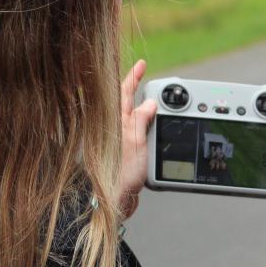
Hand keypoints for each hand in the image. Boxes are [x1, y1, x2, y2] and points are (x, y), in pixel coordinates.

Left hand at [118, 59, 156, 219]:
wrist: (110, 202)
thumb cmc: (119, 176)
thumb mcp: (135, 143)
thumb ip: (140, 120)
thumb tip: (148, 103)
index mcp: (115, 122)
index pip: (123, 92)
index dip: (133, 77)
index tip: (141, 64)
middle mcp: (113, 128)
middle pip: (125, 102)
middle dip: (137, 90)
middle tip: (149, 81)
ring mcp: (116, 140)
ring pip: (130, 117)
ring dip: (142, 109)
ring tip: (155, 107)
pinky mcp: (121, 153)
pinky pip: (134, 132)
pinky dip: (143, 127)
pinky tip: (150, 131)